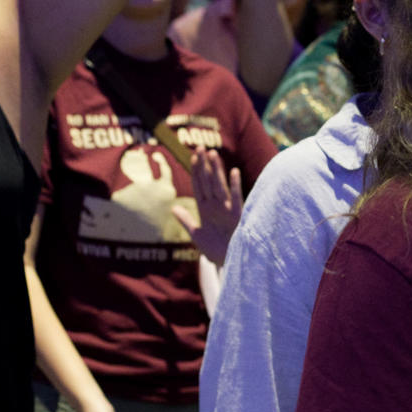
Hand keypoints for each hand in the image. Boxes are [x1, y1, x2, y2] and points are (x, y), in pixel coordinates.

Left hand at [173, 147, 243, 266]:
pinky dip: (235, 186)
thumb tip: (173, 208)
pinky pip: (236, 199)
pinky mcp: (238, 216)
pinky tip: (233, 173)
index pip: (199, 186)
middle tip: (200, 147)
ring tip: (212, 154)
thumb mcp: (197, 235)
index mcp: (205, 210)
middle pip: (208, 182)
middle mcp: (216, 207)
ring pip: (220, 186)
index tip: (192, 156)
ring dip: (216, 170)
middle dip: (204, 165)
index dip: (196, 171)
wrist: (231, 264)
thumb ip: (186, 221)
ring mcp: (227, 210)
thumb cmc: (216, 251)